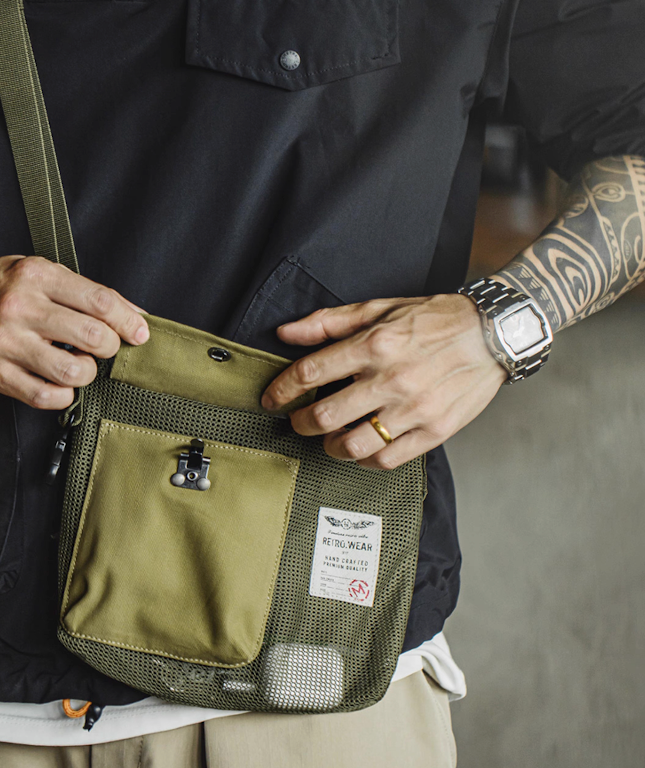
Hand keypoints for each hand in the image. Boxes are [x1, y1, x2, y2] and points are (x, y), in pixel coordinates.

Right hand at [0, 255, 148, 409]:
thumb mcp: (38, 272)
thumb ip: (84, 292)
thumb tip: (133, 313)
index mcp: (37, 276)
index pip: (100, 301)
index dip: (129, 321)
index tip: (140, 333)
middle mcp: (22, 307)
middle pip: (93, 336)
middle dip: (110, 346)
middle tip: (106, 347)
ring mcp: (7, 342)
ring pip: (73, 370)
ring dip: (87, 372)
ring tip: (80, 364)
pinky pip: (45, 395)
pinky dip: (64, 394)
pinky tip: (61, 383)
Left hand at [261, 294, 506, 468]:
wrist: (494, 334)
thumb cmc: (435, 319)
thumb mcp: (381, 308)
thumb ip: (330, 322)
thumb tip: (287, 333)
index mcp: (374, 345)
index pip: (311, 374)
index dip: (282, 390)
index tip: (272, 399)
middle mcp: (391, 379)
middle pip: (325, 416)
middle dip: (301, 423)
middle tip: (299, 421)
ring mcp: (414, 409)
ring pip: (353, 445)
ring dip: (330, 446)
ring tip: (330, 438)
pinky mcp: (435, 431)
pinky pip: (388, 460)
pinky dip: (366, 460)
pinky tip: (362, 449)